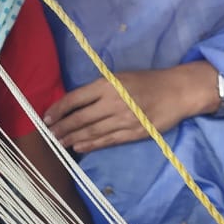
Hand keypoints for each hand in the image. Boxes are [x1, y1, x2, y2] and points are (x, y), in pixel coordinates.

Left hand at [44, 62, 219, 155]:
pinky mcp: (134, 133)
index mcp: (107, 85)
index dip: (58, 109)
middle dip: (62, 127)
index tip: (46, 117)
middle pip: (80, 118)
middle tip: (49, 134)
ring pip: (92, 132)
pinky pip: (108, 140)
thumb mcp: (119, 77)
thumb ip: (99, 89)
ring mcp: (124, 119)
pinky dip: (92, 144)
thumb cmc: (146, 81)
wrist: (177, 91)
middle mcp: (113, 102)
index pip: (75, 99)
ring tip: (59, 143)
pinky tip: (80, 147)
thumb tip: (76, 102)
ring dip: (72, 138)